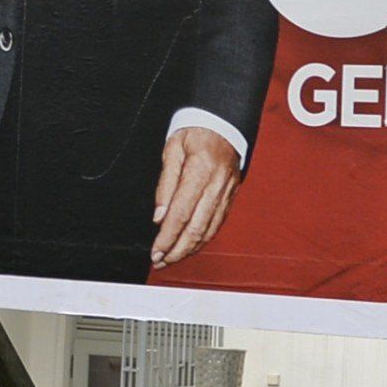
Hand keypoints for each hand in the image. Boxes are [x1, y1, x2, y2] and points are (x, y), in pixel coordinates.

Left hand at [151, 126, 243, 268]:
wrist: (224, 125)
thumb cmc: (195, 134)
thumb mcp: (172, 149)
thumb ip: (165, 184)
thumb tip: (159, 217)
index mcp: (201, 170)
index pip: (182, 212)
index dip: (168, 236)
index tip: (156, 250)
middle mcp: (217, 185)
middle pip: (197, 227)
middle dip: (177, 249)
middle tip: (159, 261)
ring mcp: (227, 192)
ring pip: (209, 230)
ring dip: (189, 249)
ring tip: (170, 259)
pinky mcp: (230, 197)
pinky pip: (217, 224)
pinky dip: (203, 240)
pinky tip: (190, 247)